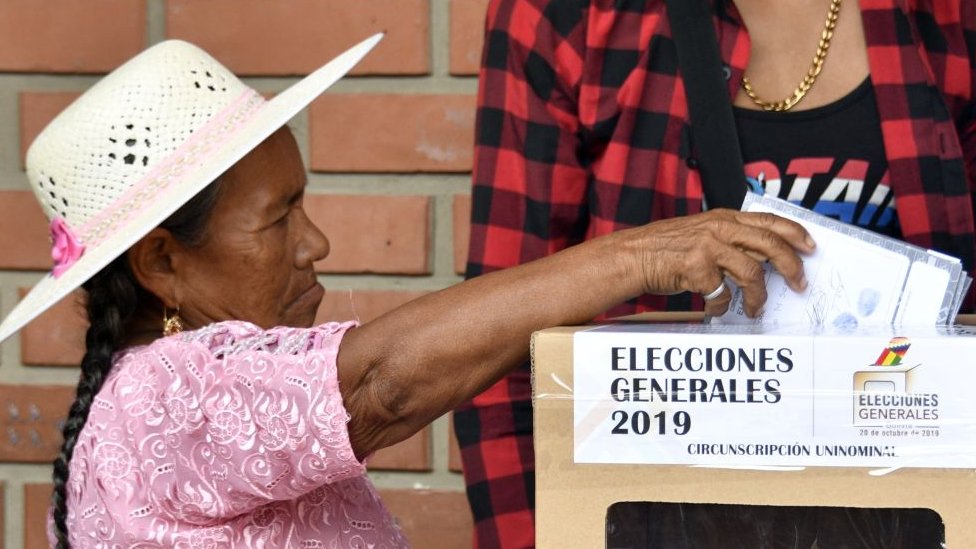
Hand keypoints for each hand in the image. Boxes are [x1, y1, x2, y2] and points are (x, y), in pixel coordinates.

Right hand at [620, 209, 814, 316]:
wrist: (633, 255)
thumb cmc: (666, 248)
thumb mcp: (701, 233)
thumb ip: (730, 239)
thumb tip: (764, 258)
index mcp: (724, 217)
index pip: (769, 220)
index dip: (795, 233)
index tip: (811, 247)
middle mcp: (719, 228)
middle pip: (770, 244)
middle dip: (791, 267)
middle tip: (799, 284)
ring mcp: (708, 247)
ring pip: (751, 273)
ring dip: (758, 296)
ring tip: (755, 309)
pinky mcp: (696, 267)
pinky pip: (721, 293)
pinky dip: (721, 305)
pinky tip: (714, 308)